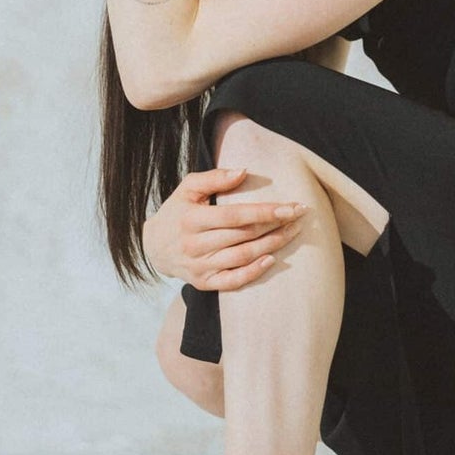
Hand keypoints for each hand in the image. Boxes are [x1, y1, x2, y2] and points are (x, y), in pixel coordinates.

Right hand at [142, 166, 309, 290]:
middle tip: (300, 216)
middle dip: (276, 225)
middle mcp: (195, 245)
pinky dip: (253, 272)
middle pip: (244, 235)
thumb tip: (243, 171)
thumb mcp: (188, 188)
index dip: (265, 211)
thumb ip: (214, 178)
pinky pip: (232, 281)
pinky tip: (272, 260)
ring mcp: (199, 266)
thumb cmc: (177, 211)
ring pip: (242, 257)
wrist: (154, 246)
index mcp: (192, 219)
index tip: (291, 206)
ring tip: (293, 233)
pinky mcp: (203, 282)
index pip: (235, 215)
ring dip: (272, 245)